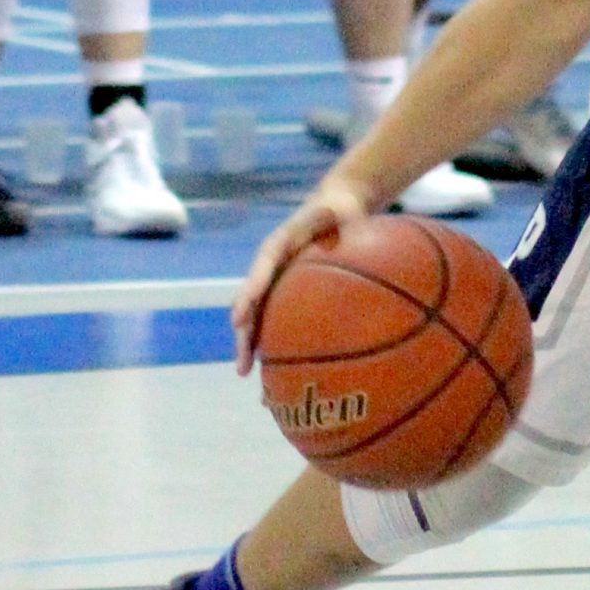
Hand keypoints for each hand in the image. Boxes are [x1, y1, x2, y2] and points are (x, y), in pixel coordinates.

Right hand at [232, 172, 375, 373]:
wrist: (335, 208)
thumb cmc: (336, 209)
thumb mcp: (338, 208)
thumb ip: (341, 215)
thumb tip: (349, 221)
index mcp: (276, 249)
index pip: (259, 273)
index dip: (250, 295)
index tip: (241, 320)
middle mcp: (270, 271)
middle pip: (251, 307)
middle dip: (245, 338)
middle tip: (244, 367)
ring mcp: (276, 287)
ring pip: (260, 322)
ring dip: (254, 349)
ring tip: (252, 380)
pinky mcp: (287, 297)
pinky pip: (280, 323)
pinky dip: (281, 346)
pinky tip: (290, 375)